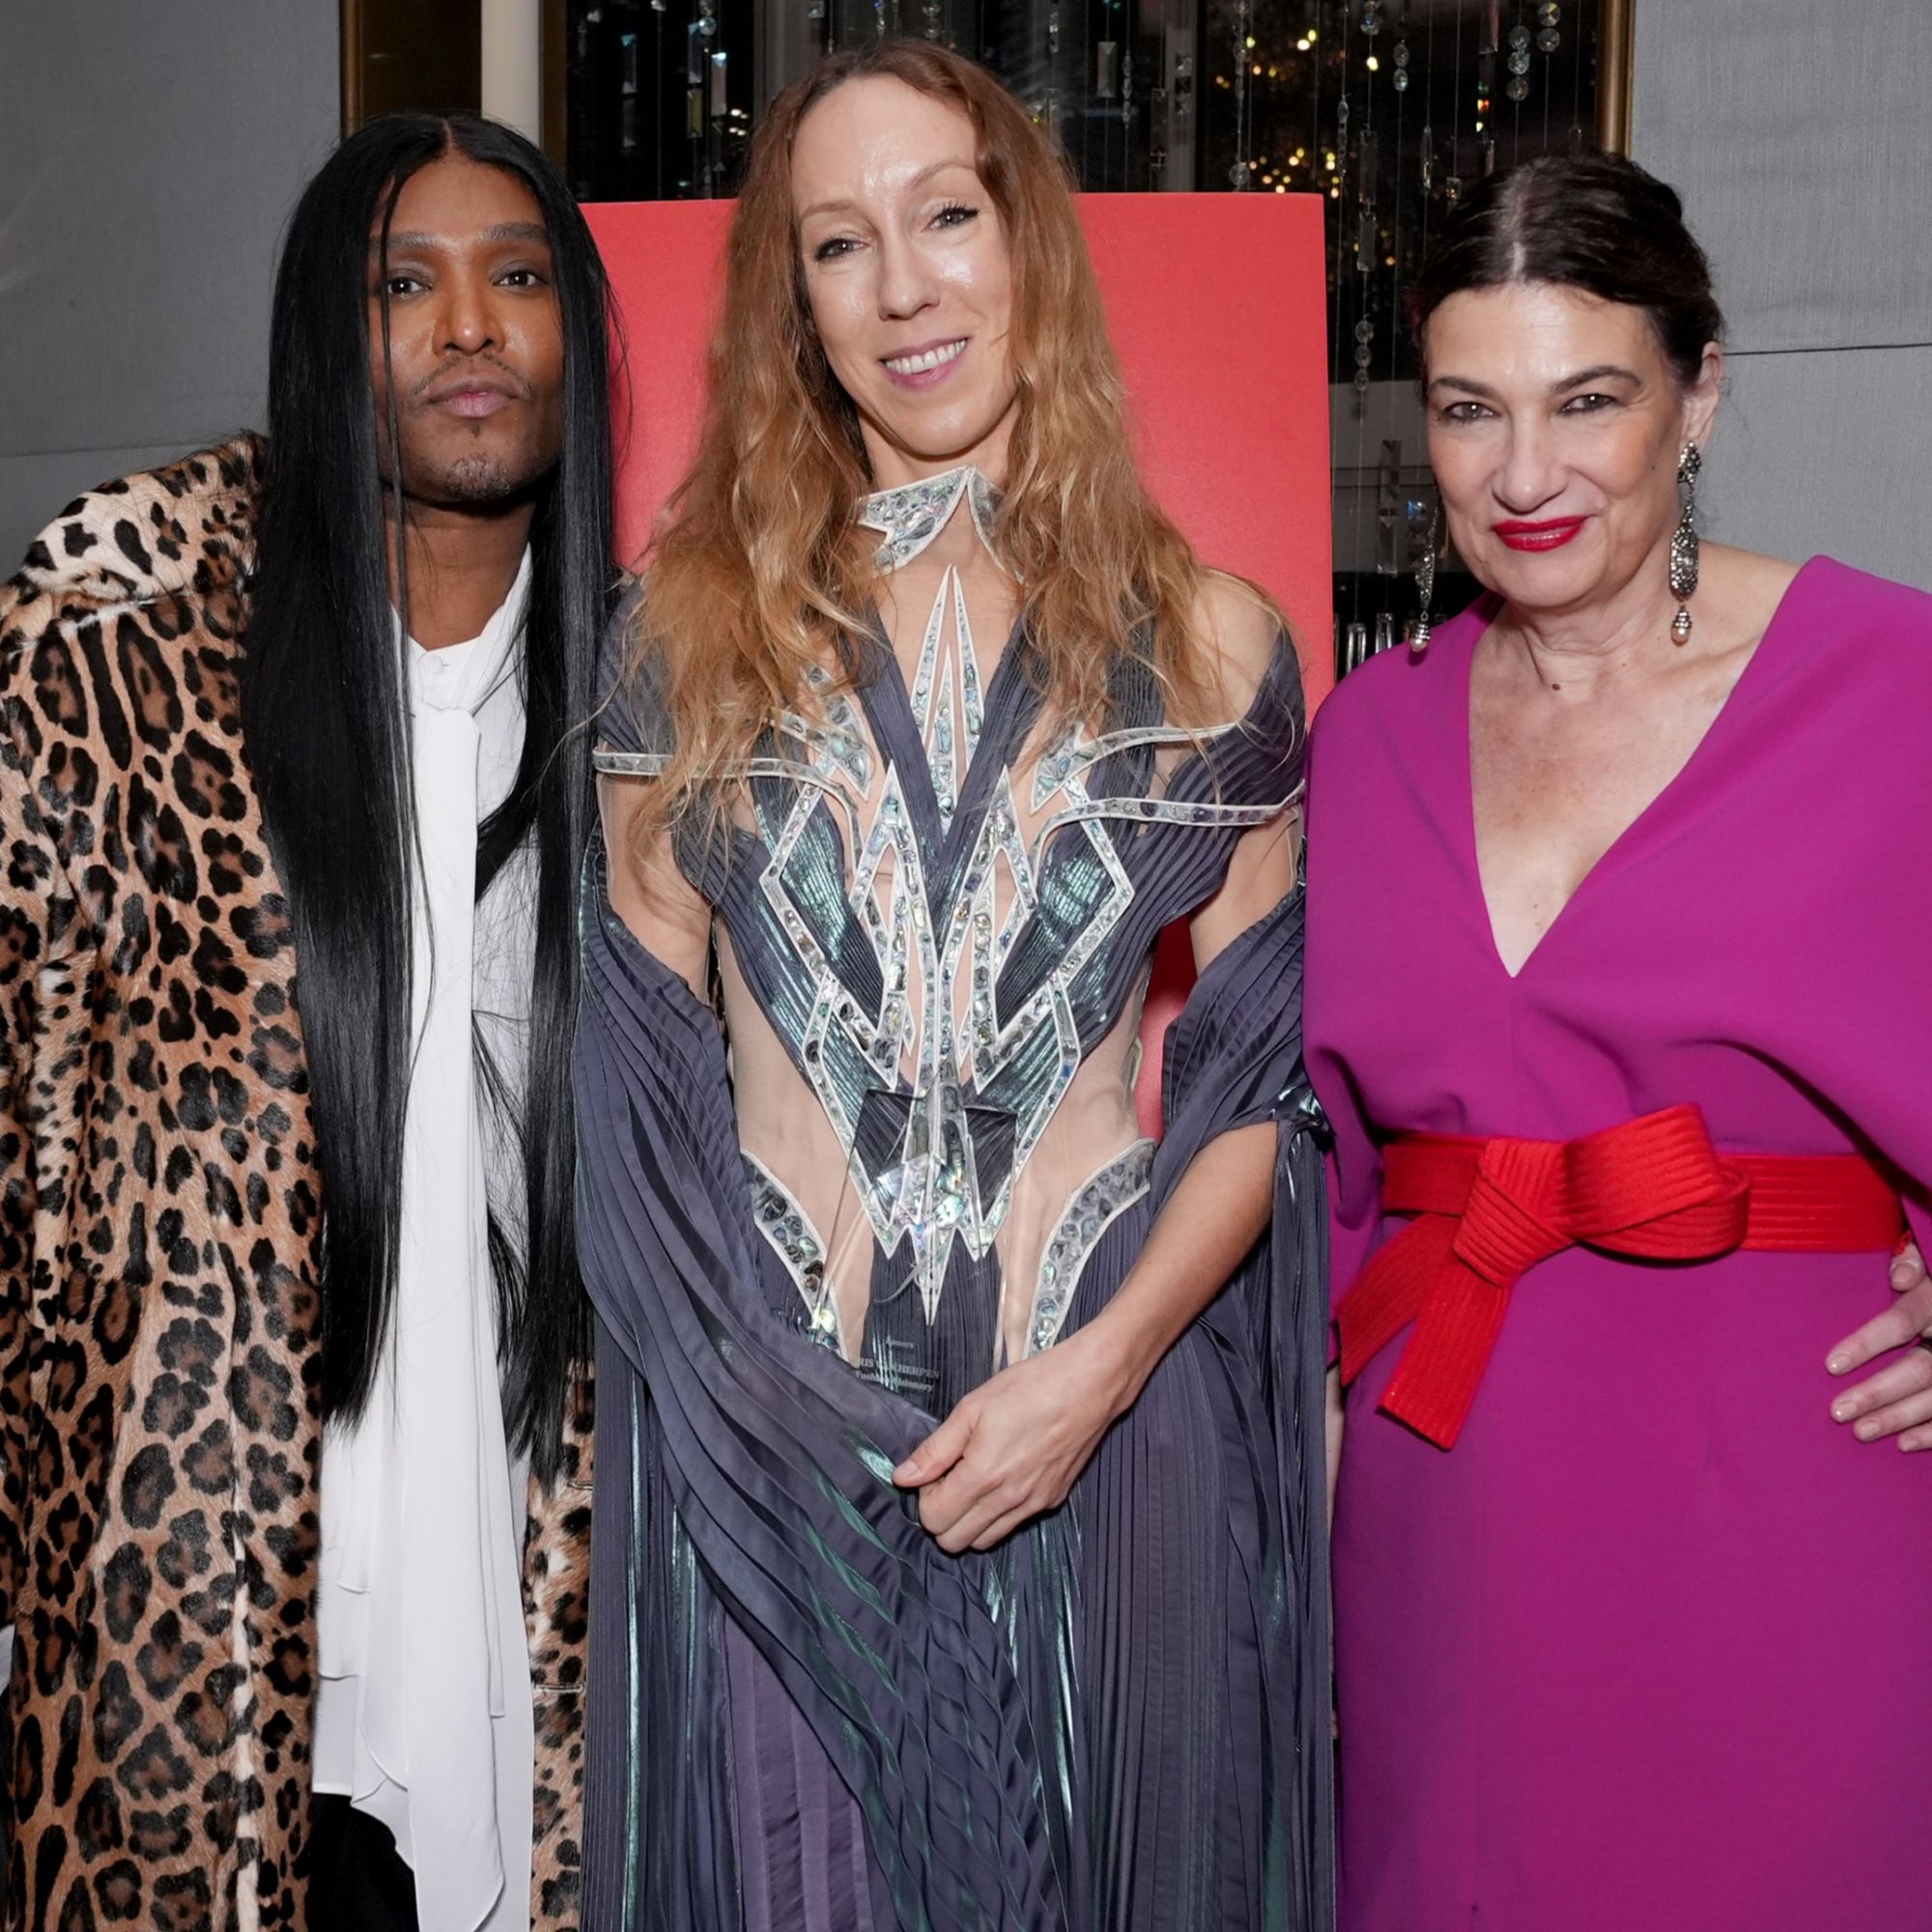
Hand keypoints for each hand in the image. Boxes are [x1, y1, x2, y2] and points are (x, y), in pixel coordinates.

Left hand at [893, 1328, 1132, 1552]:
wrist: (1088, 1386)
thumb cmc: (1029, 1387)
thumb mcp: (972, 1408)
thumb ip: (936, 1449)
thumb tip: (903, 1477)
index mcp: (983, 1475)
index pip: (934, 1519)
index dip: (925, 1497)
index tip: (936, 1471)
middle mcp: (1008, 1500)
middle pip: (955, 1541)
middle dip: (943, 1515)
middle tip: (951, 1478)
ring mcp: (1033, 1505)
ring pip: (985, 1540)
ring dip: (969, 1520)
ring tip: (975, 1479)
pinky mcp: (1052, 1501)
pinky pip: (1013, 1525)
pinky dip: (998, 1514)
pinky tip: (1004, 1477)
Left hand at [1827, 1240, 1931, 1449]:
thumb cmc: (1931, 1281)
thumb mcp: (1928, 1258)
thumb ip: (1912, 1260)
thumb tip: (1899, 1275)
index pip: (1901, 1322)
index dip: (1867, 1343)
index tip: (1831, 1365)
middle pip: (1918, 1369)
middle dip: (1878, 1392)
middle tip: (1838, 1411)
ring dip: (1899, 1417)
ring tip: (1860, 1431)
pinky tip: (1904, 1443)